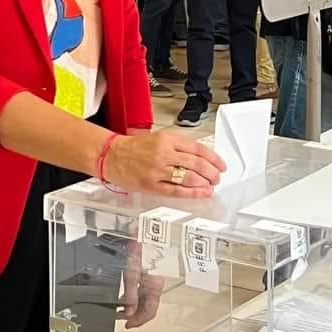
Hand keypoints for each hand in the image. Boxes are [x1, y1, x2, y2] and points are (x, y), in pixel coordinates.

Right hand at [104, 130, 225, 197]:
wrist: (111, 155)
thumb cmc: (133, 147)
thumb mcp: (158, 138)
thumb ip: (178, 146)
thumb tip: (200, 158)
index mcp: (167, 139)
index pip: (197, 148)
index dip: (213, 158)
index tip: (220, 164)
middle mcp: (164, 153)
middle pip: (197, 164)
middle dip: (212, 172)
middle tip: (217, 177)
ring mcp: (158, 170)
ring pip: (189, 178)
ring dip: (205, 183)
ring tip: (211, 185)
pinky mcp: (152, 185)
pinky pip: (177, 191)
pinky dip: (193, 193)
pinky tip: (202, 192)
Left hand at [121, 242, 164, 328]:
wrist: (140, 236)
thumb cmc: (138, 251)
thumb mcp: (130, 276)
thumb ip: (130, 296)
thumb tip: (129, 313)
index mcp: (156, 286)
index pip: (150, 312)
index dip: (138, 321)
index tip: (128, 325)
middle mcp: (157, 284)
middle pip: (149, 307)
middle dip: (137, 316)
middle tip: (125, 321)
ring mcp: (153, 280)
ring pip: (146, 301)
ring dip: (135, 308)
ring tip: (123, 312)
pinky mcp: (148, 276)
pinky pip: (144, 292)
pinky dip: (136, 298)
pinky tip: (127, 300)